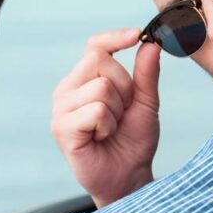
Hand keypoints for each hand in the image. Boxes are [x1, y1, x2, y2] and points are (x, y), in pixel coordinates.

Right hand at [51, 28, 161, 206]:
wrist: (128, 177)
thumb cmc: (132, 141)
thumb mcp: (145, 103)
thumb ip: (146, 74)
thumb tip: (151, 43)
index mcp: (83, 80)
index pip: (94, 47)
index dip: (114, 38)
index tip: (135, 35)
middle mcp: (67, 90)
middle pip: (100, 61)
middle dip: (124, 87)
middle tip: (122, 113)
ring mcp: (61, 109)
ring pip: (101, 88)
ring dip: (117, 111)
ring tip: (111, 129)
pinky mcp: (62, 128)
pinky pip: (96, 110)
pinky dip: (108, 126)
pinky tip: (101, 138)